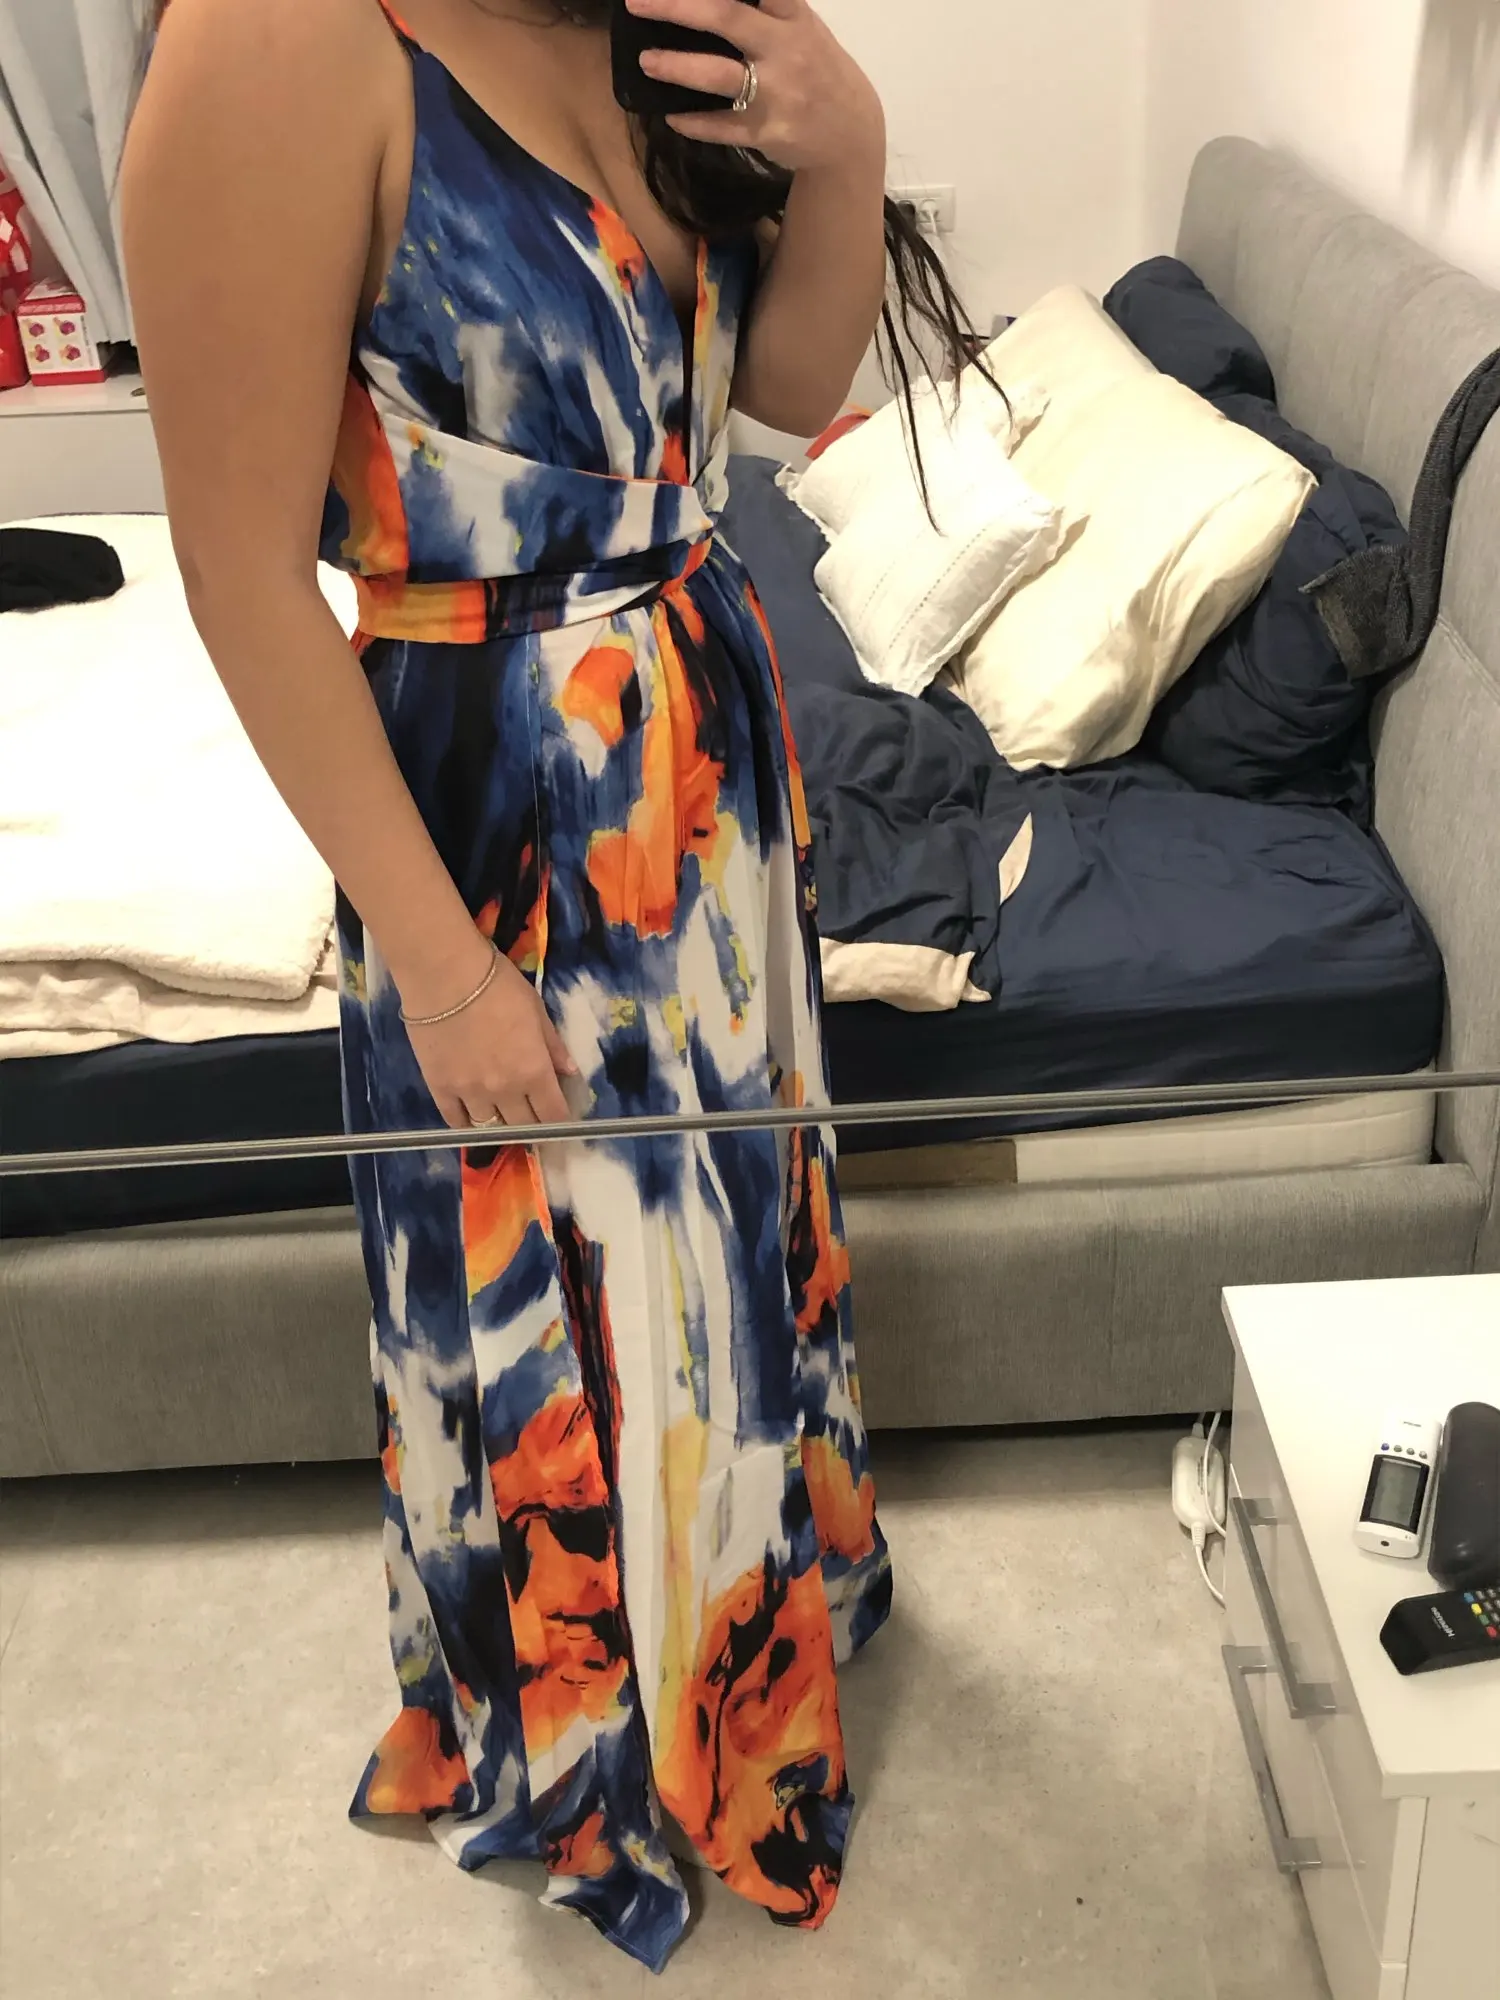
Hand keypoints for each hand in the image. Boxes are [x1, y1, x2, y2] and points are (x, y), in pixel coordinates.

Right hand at [401, 947, 577, 1129]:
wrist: (443, 974)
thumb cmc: (497, 984)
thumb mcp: (536, 1010)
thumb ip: (553, 1045)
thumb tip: (569, 1071)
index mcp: (533, 1071)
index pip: (553, 1115)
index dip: (560, 1123)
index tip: (561, 1122)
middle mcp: (505, 1090)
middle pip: (524, 1127)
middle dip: (533, 1129)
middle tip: (533, 1122)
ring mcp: (470, 1093)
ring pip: (490, 1129)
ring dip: (501, 1127)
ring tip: (504, 1122)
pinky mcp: (439, 1088)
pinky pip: (455, 1121)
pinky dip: (467, 1125)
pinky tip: (473, 1119)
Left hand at [627, 0, 884, 172]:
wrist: (850, 133)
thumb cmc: (818, 70)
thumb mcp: (803, 30)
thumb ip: (767, 10)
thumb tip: (710, 2)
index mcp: (794, 20)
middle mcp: (786, 51)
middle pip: (727, 18)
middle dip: (678, 7)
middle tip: (638, 3)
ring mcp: (776, 94)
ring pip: (718, 76)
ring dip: (677, 67)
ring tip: (645, 62)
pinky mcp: (765, 133)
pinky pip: (720, 127)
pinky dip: (693, 122)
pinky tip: (670, 115)